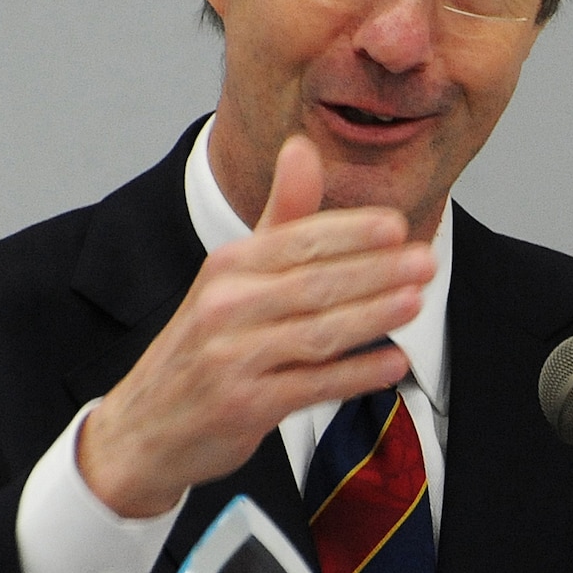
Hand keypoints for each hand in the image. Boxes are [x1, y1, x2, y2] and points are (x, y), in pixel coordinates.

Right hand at [78, 136, 435, 517]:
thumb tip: (303, 146)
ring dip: (372, 317)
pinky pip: (311, 385)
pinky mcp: (244, 406)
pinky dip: (356, 375)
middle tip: (425, 261)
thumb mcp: (235, 274)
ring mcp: (232, 358)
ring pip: (316, 333)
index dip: (349, 232)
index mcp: (228, 266)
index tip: (398, 226)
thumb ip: (281, 215)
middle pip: (313, 284)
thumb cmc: (207, 342)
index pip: (297, 240)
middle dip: (375, 272)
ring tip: (418, 302)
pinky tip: (393, 362)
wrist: (147, 426)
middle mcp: (225, 307)